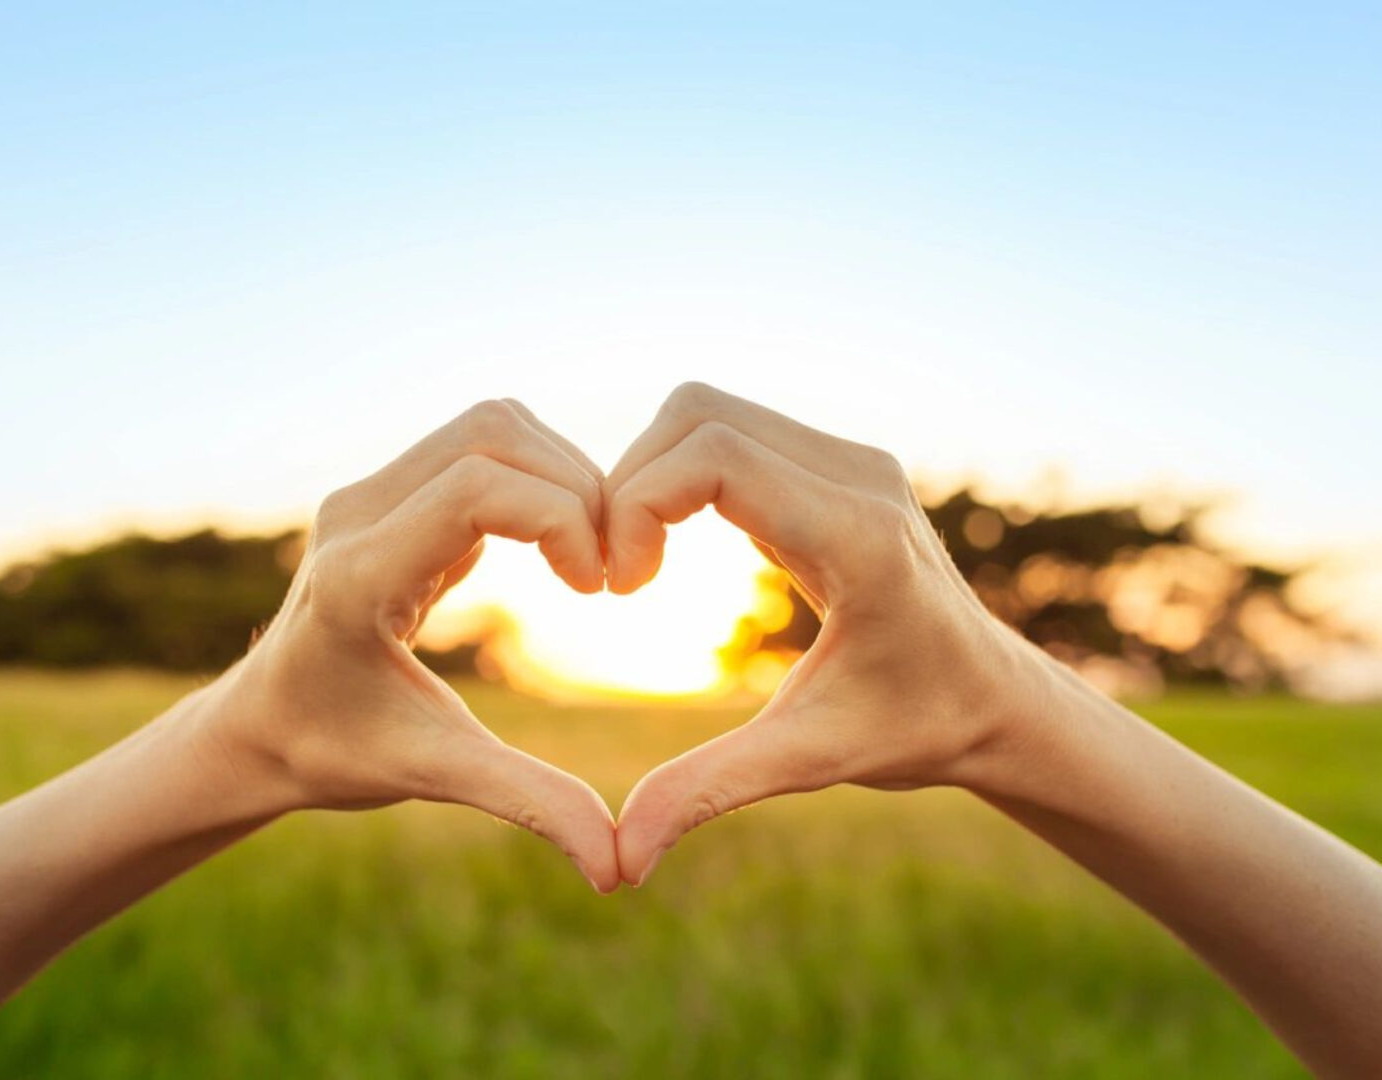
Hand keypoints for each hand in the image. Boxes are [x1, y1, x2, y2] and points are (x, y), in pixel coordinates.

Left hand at [211, 400, 621, 892]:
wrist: (259, 728)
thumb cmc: (335, 753)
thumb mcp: (434, 773)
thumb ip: (527, 803)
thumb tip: (617, 867)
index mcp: (361, 575)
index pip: (476, 489)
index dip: (561, 518)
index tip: (599, 587)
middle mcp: (357, 514)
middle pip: (493, 433)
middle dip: (574, 485)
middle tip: (608, 569)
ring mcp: (369, 495)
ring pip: (489, 427)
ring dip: (559, 475)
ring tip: (589, 556)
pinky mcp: (388, 494)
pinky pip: (478, 450)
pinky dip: (534, 482)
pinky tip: (552, 552)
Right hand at [605, 383, 1044, 884]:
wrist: (995, 701)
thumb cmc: (915, 730)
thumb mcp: (809, 759)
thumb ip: (711, 791)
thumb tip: (620, 861)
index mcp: (856, 536)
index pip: (713, 455)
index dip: (638, 504)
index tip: (622, 587)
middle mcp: (858, 476)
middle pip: (697, 413)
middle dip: (630, 483)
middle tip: (618, 576)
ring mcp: (850, 461)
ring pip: (708, 412)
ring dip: (651, 476)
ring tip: (638, 565)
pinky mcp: (837, 465)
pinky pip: (732, 433)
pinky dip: (682, 477)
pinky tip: (674, 548)